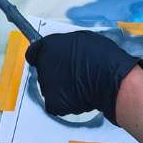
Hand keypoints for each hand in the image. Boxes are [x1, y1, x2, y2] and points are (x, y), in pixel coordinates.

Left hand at [25, 31, 142, 125]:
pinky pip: (56, 103)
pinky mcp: (53, 103)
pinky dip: (66, 101)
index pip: (33, 53)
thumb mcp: (82, 38)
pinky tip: (80, 96)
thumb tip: (64, 51)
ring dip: (60, 87)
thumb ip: (66, 46)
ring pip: (50, 87)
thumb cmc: (101, 56)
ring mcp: (46, 86)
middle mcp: (43, 66)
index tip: (49, 59)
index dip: (42, 56)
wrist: (109, 79)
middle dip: (54, 71)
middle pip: (43, 70)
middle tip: (72, 72)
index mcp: (48, 47)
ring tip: (80, 85)